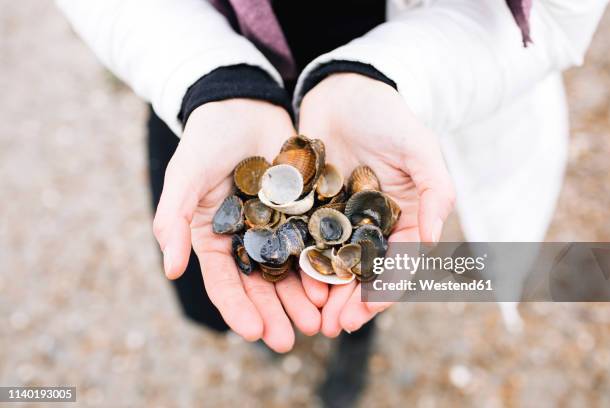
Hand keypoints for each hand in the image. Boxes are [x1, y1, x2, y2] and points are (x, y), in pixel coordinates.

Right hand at [153, 99, 323, 351]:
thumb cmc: (207, 139)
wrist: (245, 104)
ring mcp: (277, 227)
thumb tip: (172, 271)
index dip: (238, 310)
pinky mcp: (304, 211)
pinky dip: (322, 263)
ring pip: (290, 271)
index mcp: (214, 238)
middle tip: (291, 341)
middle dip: (275, 314)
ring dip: (302, 299)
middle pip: (261, 286)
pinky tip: (334, 282)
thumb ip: (173, 220)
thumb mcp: (185, 176)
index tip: (253, 334)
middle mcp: (246, 240)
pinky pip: (314, 242)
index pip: (225, 283)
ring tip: (318, 323)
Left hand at [298, 73, 455, 335]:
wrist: (343, 91)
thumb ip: (436, 189)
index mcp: (405, 217)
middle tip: (334, 327)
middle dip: (351, 302)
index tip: (370, 310)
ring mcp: (339, 220)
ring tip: (313, 318)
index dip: (386, 289)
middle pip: (364, 272)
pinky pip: (304, 242)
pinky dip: (300, 265)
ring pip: (333, 264)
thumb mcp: (420, 146)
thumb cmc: (387, 115)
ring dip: (325, 294)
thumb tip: (435, 240)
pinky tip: (290, 283)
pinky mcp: (309, 210)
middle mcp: (372, 225)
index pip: (399, 262)